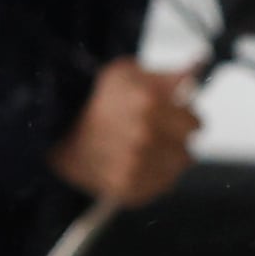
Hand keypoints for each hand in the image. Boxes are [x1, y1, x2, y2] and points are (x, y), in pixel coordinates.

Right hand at [50, 60, 197, 207]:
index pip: (195, 125)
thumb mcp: (128, 75)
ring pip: (174, 172)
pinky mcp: (126, 189)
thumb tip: (199, 65)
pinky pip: (157, 188)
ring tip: (141, 152)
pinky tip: (133, 165)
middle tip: (154, 137)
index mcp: (149, 105)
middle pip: (186, 153)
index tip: (172, 120)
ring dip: (164, 163)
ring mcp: (135, 167)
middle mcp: (144, 138)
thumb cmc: (94, 99)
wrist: (55, 129)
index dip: (183, 120)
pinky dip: (150, 179)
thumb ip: (168, 76)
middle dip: (173, 144)